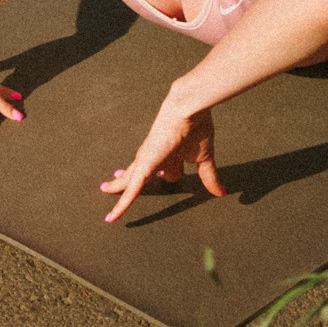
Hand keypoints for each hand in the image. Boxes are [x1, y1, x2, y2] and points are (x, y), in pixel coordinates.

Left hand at [99, 101, 223, 222]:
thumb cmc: (197, 127)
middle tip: (115, 184)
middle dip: (129, 179)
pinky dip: (122, 204)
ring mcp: (147, 162)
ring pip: (130, 181)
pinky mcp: (144, 166)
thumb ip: (209, 176)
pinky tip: (112, 216)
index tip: (169, 178)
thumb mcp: (205, 158)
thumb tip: (221, 193)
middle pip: (140, 175)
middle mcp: (156, 158)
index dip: (170, 176)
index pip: (168, 172)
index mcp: (170, 155)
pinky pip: (131, 190)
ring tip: (106, 189)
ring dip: (119, 186)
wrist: (188, 110)